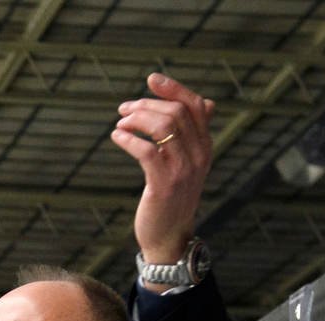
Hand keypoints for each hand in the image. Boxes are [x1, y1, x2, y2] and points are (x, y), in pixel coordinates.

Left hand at [110, 73, 215, 268]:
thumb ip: (195, 134)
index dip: (173, 88)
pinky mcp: (164, 185)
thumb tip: (207, 103)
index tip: (151, 79)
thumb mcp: (189, 163)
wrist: (169, 237)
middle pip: (176, 112)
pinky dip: (129, 139)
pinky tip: (117, 137)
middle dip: (146, 105)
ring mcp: (183, 170)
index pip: (195, 105)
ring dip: (136, 120)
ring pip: (163, 127)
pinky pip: (146, 151)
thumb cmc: (173, 198)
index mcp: (205, 146)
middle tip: (123, 109)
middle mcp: (199, 155)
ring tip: (120, 124)